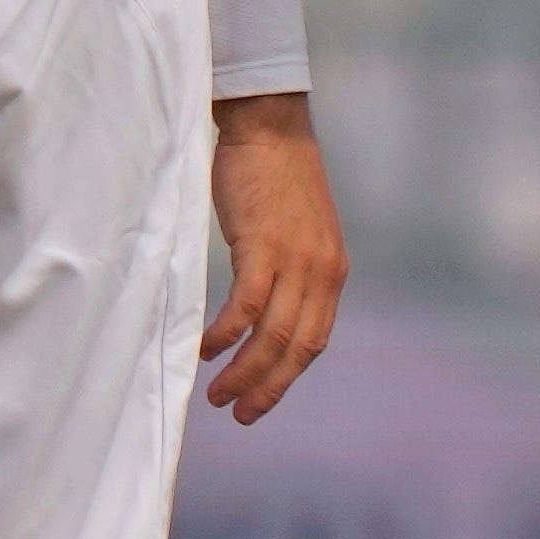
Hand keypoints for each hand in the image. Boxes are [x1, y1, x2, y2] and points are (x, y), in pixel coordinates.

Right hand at [201, 93, 347, 423]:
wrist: (270, 125)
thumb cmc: (273, 173)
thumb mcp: (295, 230)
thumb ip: (288, 268)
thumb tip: (262, 307)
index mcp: (331, 271)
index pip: (314, 340)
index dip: (287, 376)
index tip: (259, 398)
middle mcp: (322, 271)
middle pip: (297, 348)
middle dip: (267, 387)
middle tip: (239, 413)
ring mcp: (296, 259)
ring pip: (273, 334)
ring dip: (245, 371)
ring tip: (218, 393)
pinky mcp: (265, 244)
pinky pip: (247, 305)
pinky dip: (228, 334)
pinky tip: (207, 349)